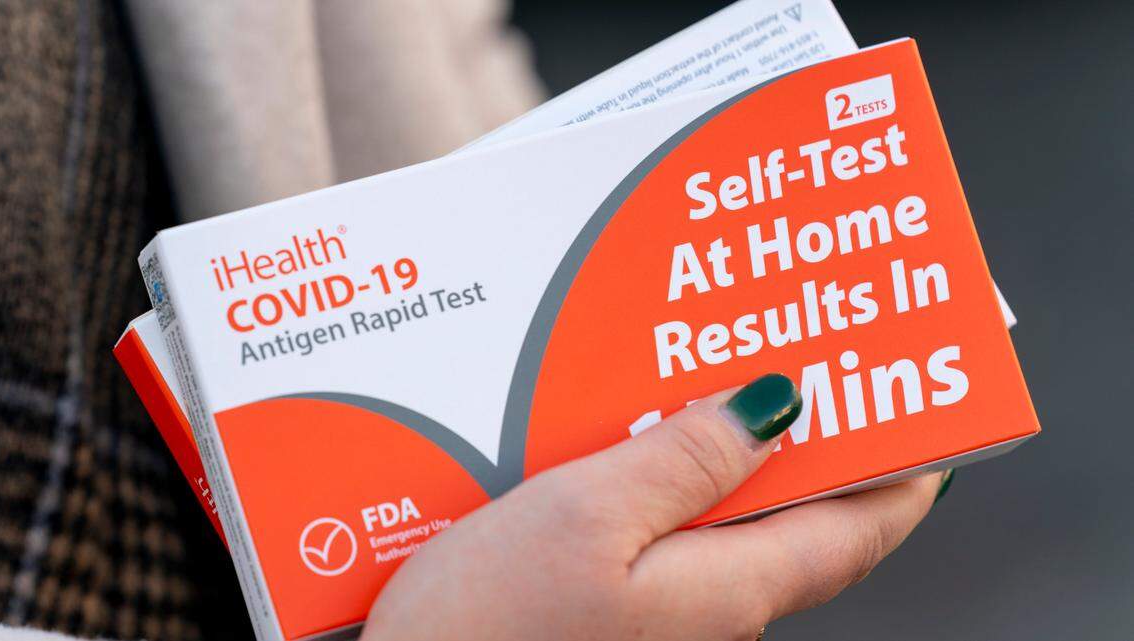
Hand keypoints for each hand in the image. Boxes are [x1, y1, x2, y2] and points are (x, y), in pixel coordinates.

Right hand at [360, 374, 943, 640]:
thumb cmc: (488, 626)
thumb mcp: (589, 514)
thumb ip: (687, 460)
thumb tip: (775, 409)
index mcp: (727, 588)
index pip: (860, 529)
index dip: (906, 470)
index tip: (931, 407)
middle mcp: (712, 606)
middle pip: (801, 519)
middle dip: (824, 445)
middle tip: (828, 365)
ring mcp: (664, 610)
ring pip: (734, 520)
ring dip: (746, 453)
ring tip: (735, 379)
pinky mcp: (617, 603)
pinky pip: (676, 531)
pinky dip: (683, 477)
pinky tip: (645, 436)